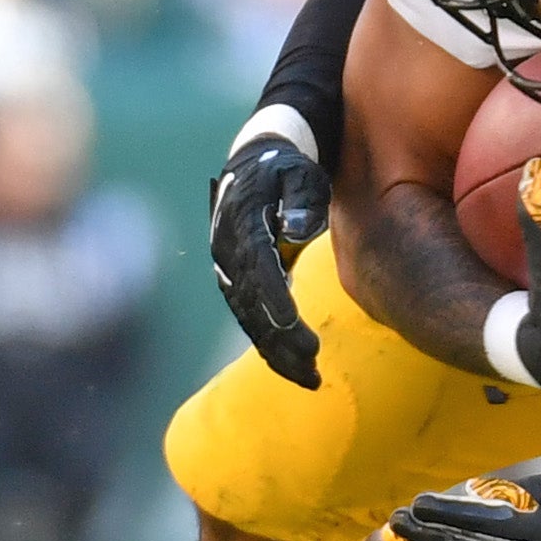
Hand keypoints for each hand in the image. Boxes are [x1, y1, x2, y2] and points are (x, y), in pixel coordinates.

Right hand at [211, 128, 333, 388]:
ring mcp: (228, 269)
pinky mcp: (236, 282)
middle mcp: (227, 250)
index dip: (273, 298)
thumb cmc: (287, 166)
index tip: (294, 326)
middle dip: (280, 338)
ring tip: (312, 380)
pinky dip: (271, 347)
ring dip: (278, 353)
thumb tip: (296, 232)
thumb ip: (301, 197)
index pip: (256, 266)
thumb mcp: (299, 172)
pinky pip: (251, 320)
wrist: (257, 161)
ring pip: (249, 320)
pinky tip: (296, 369)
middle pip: (250, 303)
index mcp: (241, 221)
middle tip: (313, 365)